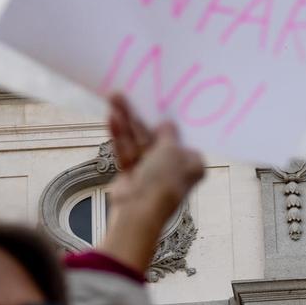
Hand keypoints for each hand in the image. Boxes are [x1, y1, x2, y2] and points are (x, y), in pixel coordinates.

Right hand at [100, 94, 205, 273]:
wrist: (140, 210)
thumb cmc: (164, 180)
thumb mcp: (171, 150)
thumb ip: (168, 134)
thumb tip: (168, 124)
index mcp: (192, 163)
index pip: (183, 137)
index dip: (172, 120)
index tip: (162, 101)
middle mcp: (174, 167)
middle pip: (156, 136)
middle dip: (141, 117)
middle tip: (129, 93)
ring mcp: (151, 171)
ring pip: (138, 141)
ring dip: (127, 121)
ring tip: (115, 97)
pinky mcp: (132, 174)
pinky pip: (127, 150)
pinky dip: (121, 136)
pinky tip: (112, 117)